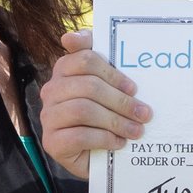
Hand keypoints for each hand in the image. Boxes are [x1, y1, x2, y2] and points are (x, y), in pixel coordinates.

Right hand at [40, 30, 151, 177]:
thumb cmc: (107, 115)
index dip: (113, 73)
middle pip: (88, 86)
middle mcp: (52, 91)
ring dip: (116, 121)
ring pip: (83, 110)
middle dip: (121, 101)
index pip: (84, 59)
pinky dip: (104, 139)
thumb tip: (70, 37)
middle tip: (144, 114)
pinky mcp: (52, 142)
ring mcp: (48, 117)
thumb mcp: (110, 87)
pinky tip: (118, 142)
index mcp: (64, 71)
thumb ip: (99, 59)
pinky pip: (79, 136)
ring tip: (136, 130)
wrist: (100, 155)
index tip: (134, 88)